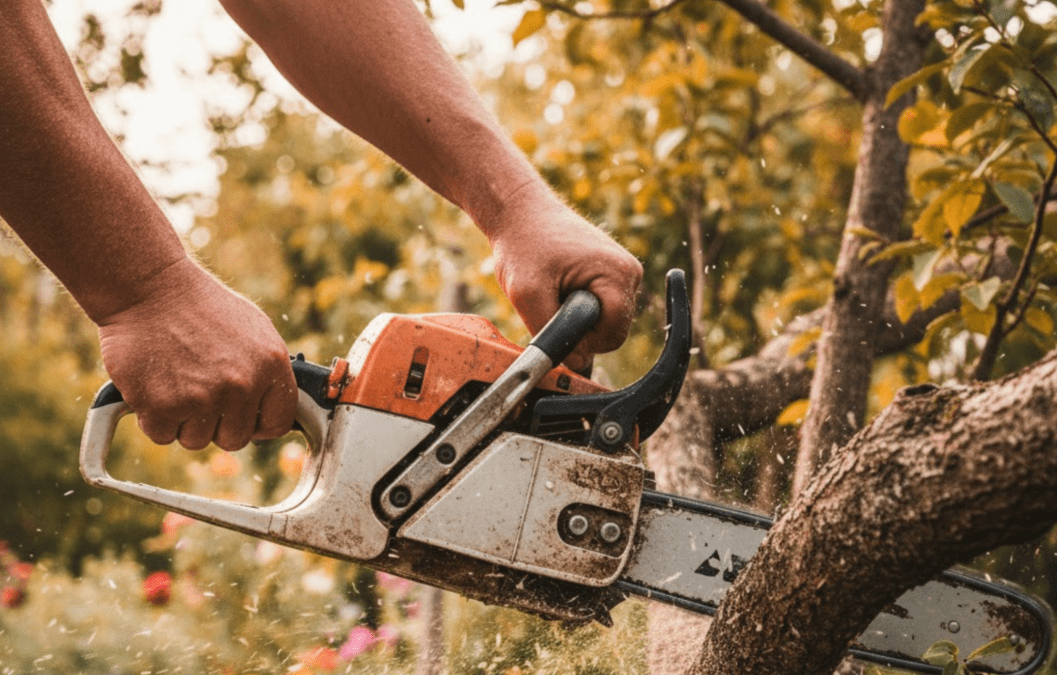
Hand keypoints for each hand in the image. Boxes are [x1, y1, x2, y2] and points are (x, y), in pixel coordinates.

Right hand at [97, 258, 296, 450]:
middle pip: (234, 439)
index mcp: (271, 366)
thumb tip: (271, 408)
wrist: (150, 288)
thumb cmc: (201, 307)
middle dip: (217, 424)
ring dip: (184, 420)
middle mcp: (241, 386)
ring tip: (176, 382)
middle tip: (200, 394)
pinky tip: (155, 385)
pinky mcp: (162, 406)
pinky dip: (154, 418)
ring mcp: (202, 398)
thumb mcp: (254, 329)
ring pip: (196, 440)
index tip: (245, 420)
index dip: (258, 425)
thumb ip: (268, 371)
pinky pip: (163, 434)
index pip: (277, 422)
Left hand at [487, 190, 642, 370]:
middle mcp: (630, 272)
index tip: (555, 324)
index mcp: (618, 274)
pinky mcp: (614, 272)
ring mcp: (624, 271)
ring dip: (577, 317)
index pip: (614, 335)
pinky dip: (579, 305)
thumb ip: (550, 335)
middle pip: (613, 329)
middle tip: (550, 304)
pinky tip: (560, 285)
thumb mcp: (527, 295)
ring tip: (553, 290)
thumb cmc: (522, 245)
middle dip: (580, 328)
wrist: (520, 212)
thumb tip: (576, 365)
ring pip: (606, 320)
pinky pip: (602, 307)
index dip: (583, 341)